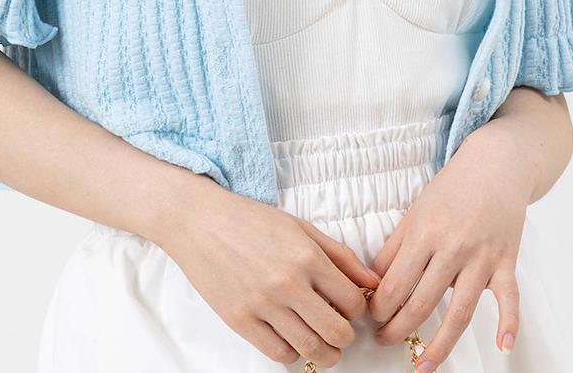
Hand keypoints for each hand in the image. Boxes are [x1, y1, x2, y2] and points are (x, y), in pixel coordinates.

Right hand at [153, 173, 381, 367]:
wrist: (199, 221)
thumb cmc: (250, 220)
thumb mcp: (299, 227)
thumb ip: (340, 255)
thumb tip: (373, 282)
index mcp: (306, 256)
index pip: (353, 302)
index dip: (357, 308)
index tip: (347, 305)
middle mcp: (288, 283)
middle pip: (338, 332)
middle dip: (345, 335)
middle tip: (337, 326)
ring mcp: (262, 304)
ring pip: (311, 348)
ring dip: (324, 351)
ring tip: (321, 340)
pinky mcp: (240, 320)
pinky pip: (278, 353)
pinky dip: (293, 353)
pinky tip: (292, 337)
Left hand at [367, 120, 534, 369]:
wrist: (493, 167)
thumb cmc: (449, 190)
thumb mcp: (414, 212)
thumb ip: (395, 247)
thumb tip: (374, 282)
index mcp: (422, 234)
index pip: (394, 283)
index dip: (379, 307)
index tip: (369, 319)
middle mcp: (450, 248)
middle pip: (421, 302)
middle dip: (399, 328)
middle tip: (385, 341)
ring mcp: (481, 258)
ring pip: (459, 311)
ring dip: (441, 343)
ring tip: (424, 365)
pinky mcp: (506, 262)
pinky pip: (509, 298)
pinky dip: (508, 323)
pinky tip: (502, 347)